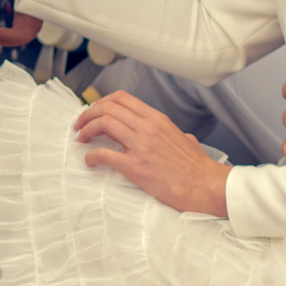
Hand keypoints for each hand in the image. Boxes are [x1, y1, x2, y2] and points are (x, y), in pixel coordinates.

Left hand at [71, 91, 230, 216]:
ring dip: (86, 130)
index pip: (122, 99)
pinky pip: (105, 155)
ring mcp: (141, 146)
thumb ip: (172, 133)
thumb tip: (173, 136)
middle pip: (108, 108)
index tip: (93, 111)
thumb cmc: (198, 167)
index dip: (101, 102)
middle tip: (79, 124)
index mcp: (157, 119)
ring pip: (104, 124)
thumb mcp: (184, 139)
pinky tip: (90, 161)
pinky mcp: (136, 167)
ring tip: (80, 138)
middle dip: (87, 114)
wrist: (206, 186)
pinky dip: (91, 156)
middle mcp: (147, 127)